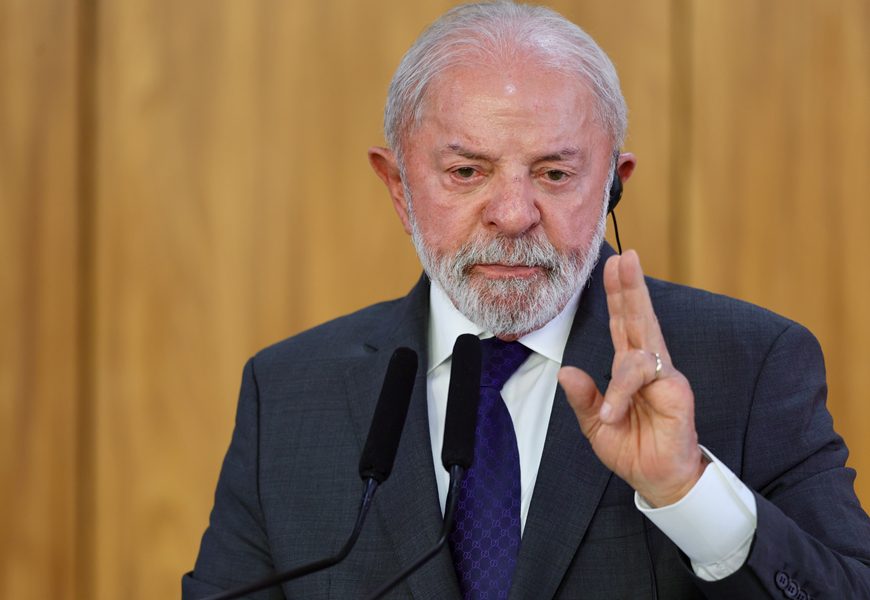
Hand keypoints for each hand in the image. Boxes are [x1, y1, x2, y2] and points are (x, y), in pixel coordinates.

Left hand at [558, 250, 705, 506]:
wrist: (657, 480)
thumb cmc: (631, 449)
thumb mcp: (595, 424)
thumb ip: (583, 398)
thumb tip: (564, 371)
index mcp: (628, 368)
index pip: (622, 323)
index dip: (618, 294)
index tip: (614, 264)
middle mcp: (647, 365)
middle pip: (638, 318)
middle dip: (631, 287)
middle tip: (626, 256)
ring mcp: (664, 376)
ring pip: (644, 341)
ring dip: (625, 356)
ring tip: (611, 408)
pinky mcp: (675, 393)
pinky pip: (645, 377)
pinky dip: (624, 390)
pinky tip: (614, 411)